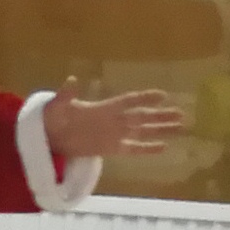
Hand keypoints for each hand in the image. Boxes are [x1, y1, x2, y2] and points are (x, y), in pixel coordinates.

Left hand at [41, 89, 185, 160]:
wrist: (47, 137)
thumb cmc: (52, 118)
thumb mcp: (56, 107)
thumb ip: (65, 96)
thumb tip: (70, 80)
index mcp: (104, 108)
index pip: (129, 101)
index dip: (145, 97)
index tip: (163, 95)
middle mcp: (113, 120)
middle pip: (142, 116)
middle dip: (161, 115)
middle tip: (183, 113)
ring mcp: (113, 134)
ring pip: (142, 131)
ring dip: (161, 129)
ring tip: (182, 128)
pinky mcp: (109, 148)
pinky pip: (132, 148)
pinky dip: (147, 148)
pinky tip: (164, 148)